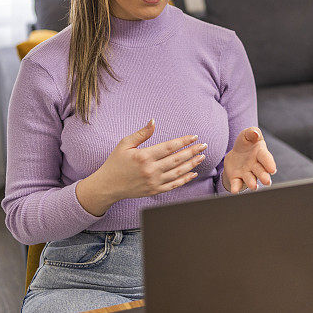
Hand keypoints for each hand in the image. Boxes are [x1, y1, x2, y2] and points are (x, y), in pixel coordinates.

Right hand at [76, 119, 206, 215]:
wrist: (108, 186)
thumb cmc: (115, 162)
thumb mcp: (125, 144)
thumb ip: (141, 133)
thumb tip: (153, 121)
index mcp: (144, 156)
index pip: (169, 147)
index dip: (183, 141)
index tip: (194, 137)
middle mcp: (150, 170)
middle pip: (177, 159)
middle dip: (193, 151)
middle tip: (204, 145)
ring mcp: (153, 182)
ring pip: (178, 172)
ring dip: (192, 164)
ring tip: (201, 157)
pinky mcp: (154, 191)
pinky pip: (174, 185)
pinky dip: (185, 179)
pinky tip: (193, 173)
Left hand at [222, 127, 276, 193]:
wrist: (236, 154)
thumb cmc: (246, 143)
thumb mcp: (248, 134)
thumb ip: (252, 132)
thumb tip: (255, 133)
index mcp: (260, 153)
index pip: (266, 158)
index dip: (269, 163)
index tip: (273, 169)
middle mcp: (255, 165)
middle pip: (260, 171)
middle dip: (263, 176)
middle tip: (266, 181)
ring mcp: (246, 173)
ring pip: (250, 178)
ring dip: (252, 183)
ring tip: (253, 186)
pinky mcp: (236, 178)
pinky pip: (237, 183)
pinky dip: (236, 187)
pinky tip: (235, 191)